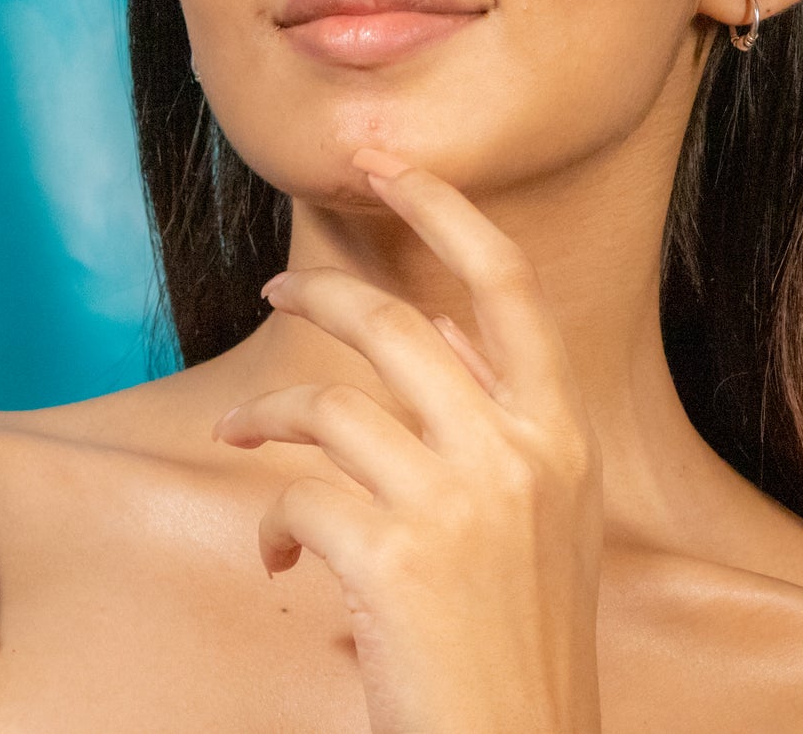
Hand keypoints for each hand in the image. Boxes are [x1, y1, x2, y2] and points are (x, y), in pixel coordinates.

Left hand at [210, 148, 604, 733]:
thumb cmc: (524, 638)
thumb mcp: (545, 514)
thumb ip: (499, 413)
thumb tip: (435, 322)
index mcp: (562, 433)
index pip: (508, 284)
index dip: (445, 208)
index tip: (389, 163)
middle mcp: (519, 452)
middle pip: (393, 324)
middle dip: (317, 293)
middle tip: (275, 292)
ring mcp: (457, 503)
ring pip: (328, 403)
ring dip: (267, 414)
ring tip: (239, 431)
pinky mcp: (393, 561)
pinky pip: (296, 500)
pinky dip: (270, 520)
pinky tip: (273, 555)